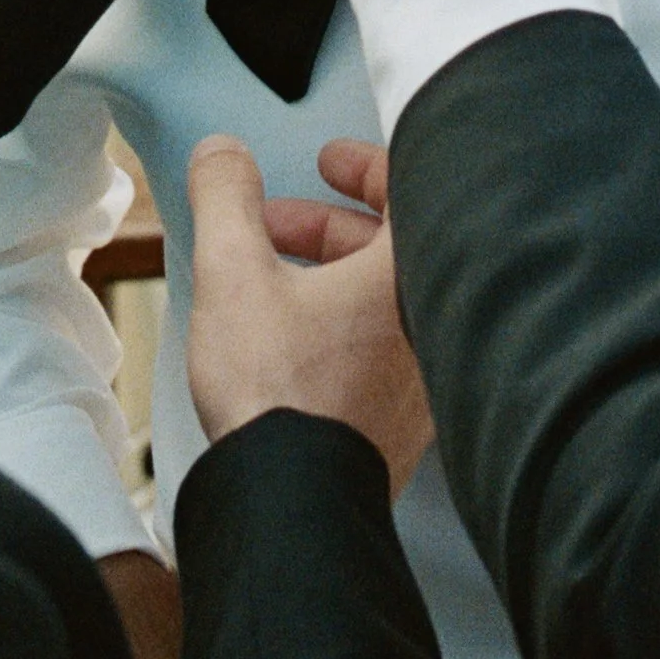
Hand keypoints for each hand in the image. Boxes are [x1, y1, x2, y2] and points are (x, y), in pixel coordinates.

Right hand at [184, 135, 431, 497]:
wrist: (292, 504)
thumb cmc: (277, 395)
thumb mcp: (233, 276)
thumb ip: (226, 200)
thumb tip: (224, 154)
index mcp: (411, 275)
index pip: (413, 189)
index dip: (365, 166)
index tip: (331, 163)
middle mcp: (436, 322)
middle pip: (395, 247)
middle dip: (327, 225)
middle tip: (274, 224)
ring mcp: (430, 376)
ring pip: (388, 300)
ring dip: (331, 276)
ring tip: (269, 282)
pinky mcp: (412, 421)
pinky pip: (388, 350)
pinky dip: (347, 326)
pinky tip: (294, 340)